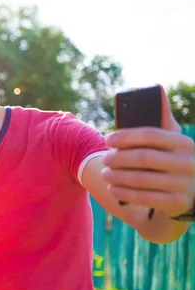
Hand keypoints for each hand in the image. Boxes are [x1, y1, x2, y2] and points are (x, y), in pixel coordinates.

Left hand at [103, 84, 194, 216]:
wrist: (186, 194)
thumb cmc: (169, 159)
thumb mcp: (170, 139)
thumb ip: (161, 117)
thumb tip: (157, 86)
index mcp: (184, 142)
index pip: (150, 134)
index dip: (126, 136)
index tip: (107, 140)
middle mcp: (189, 162)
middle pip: (143, 158)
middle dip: (118, 159)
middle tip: (104, 160)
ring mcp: (186, 184)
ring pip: (141, 179)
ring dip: (118, 177)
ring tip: (105, 174)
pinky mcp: (178, 203)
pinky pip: (144, 197)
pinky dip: (124, 192)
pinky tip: (112, 188)